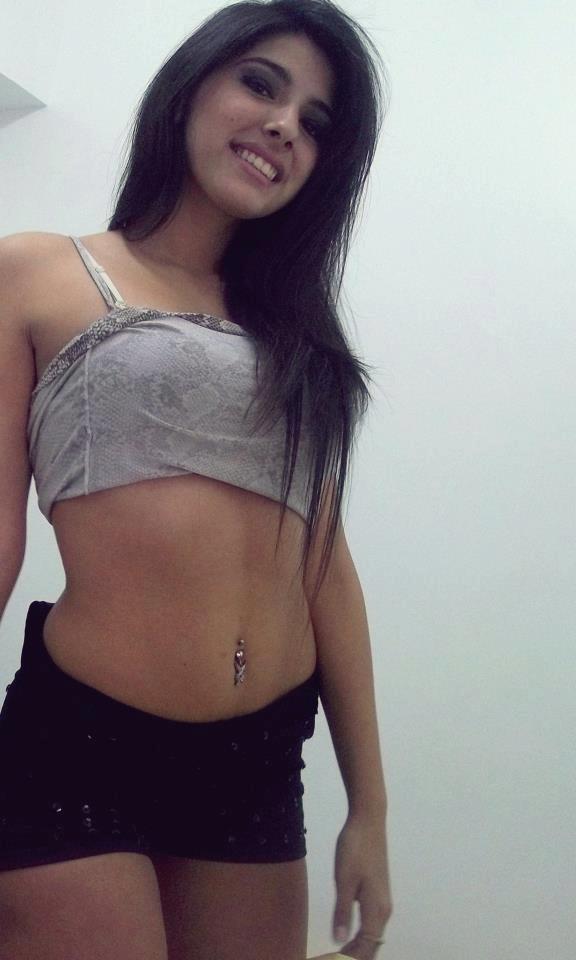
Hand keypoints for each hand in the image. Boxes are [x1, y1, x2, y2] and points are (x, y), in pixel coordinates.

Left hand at [331, 813, 392, 959]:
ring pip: (372, 936)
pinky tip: (347, 934)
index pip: (365, 947)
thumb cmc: (355, 848)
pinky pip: (371, 924)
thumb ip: (342, 912)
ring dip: (358, 948)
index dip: (349, 958)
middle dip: (355, 956)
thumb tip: (339, 941)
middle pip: (372, 945)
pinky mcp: (378, 893)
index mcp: (376, 909)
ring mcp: (382, 901)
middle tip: (332, 958)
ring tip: (338, 953)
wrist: (369, 821)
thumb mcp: (344, 880)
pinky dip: (360, 936)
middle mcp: (383, 909)